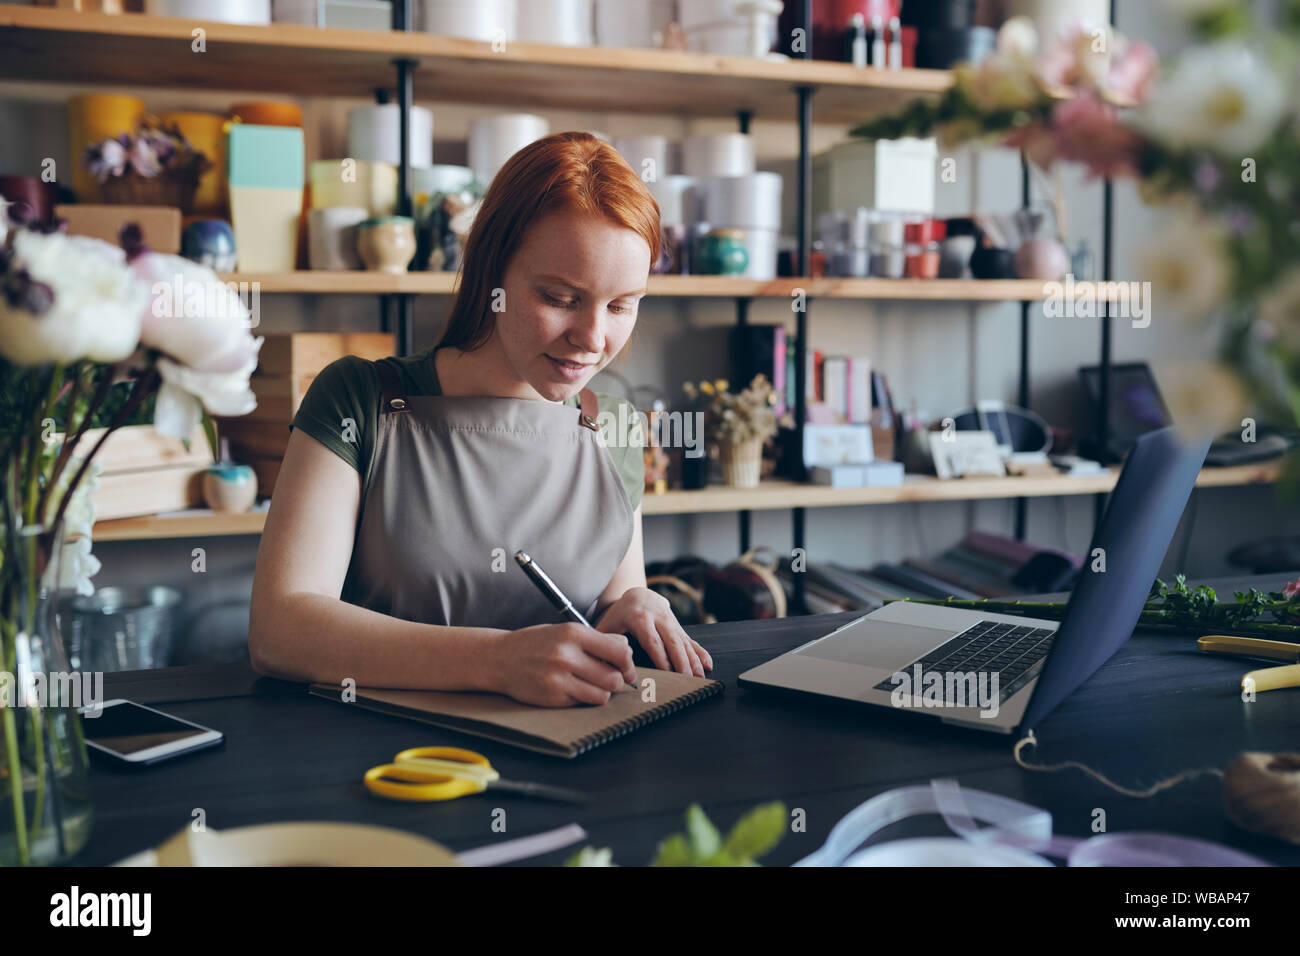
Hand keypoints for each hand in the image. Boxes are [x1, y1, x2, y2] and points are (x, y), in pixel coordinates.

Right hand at [489, 623, 636, 707]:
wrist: (499, 658)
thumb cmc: (537, 643)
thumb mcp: (565, 631)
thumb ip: (596, 640)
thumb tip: (626, 651)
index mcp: (574, 633)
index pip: (619, 651)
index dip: (628, 663)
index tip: (627, 669)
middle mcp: (567, 655)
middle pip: (614, 677)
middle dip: (617, 681)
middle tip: (610, 679)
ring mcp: (559, 678)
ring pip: (602, 695)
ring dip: (602, 692)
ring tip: (592, 685)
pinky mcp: (552, 697)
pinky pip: (582, 703)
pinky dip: (583, 699)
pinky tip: (572, 689)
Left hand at [595, 587, 712, 676]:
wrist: (638, 595)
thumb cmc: (620, 614)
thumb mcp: (608, 623)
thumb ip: (603, 642)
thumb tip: (598, 665)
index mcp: (639, 617)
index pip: (652, 639)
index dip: (660, 656)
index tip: (666, 672)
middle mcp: (659, 618)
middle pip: (672, 641)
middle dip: (680, 661)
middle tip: (686, 678)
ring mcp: (671, 622)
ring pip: (684, 642)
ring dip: (693, 660)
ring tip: (699, 677)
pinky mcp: (679, 627)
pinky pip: (691, 640)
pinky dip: (701, 653)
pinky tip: (708, 665)